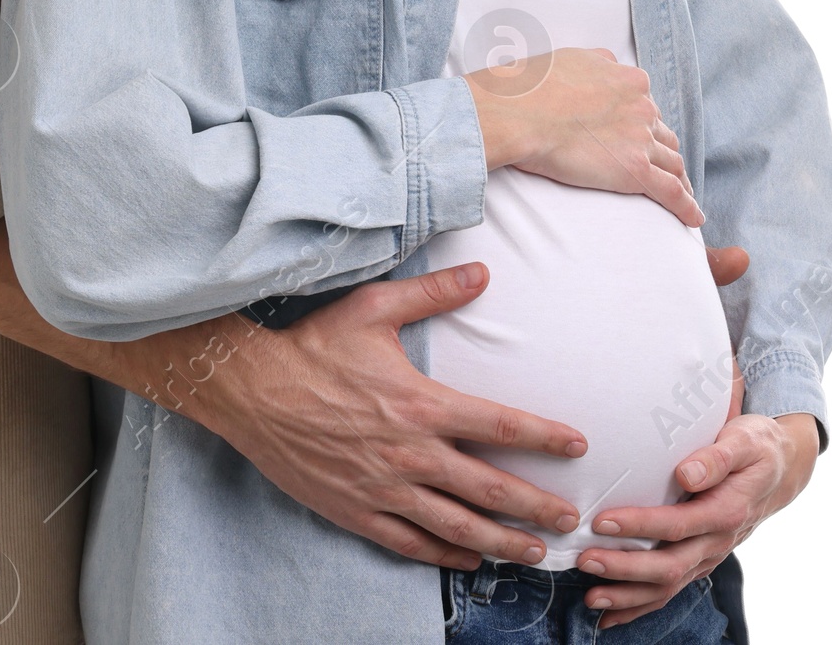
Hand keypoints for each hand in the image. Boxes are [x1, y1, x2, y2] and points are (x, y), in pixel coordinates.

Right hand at [146, 262, 589, 569]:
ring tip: (535, 554)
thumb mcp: (373, 308)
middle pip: (490, 489)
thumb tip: (481, 272)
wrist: (253, 391)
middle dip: (537, 508)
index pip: (500, 425)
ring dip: (502, 543)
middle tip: (572, 522)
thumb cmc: (313, 346)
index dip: (544, 437)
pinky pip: (411, 543)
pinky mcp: (358, 512)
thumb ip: (432, 292)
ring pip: (457, 527)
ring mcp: (385, 490)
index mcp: (421, 404)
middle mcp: (410, 454)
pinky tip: (468, 559)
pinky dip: (445, 555)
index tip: (578, 444)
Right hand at [466, 47, 702, 227]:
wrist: (515, 112)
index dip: (644, 124)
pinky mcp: (635, 170)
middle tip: (658, 167)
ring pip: (672, 163)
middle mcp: (642, 106)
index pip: (647, 106)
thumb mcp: (571, 58)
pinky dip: (686, 207)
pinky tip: (693, 218)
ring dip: (679, 178)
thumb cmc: (530, 87)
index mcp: (629, 80)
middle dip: (661, 150)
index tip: (640, 137)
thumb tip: (607, 64)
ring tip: (683, 194)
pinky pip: (671, 192)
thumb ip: (597, 62)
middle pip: (662, 134)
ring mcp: (640, 139)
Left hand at [576, 409, 819, 628]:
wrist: (781, 468)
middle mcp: (717, 540)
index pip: (678, 524)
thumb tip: (686, 473)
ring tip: (590, 597)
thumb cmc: (755, 447)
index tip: (602, 521)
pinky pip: (671, 589)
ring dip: (628, 595)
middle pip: (669, 565)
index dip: (640, 525)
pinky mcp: (700, 559)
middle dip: (625, 568)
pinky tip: (611, 615)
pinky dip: (641, 605)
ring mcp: (709, 555)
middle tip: (584, 560)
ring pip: (668, 586)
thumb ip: (716, 458)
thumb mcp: (743, 441)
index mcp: (726, 510)